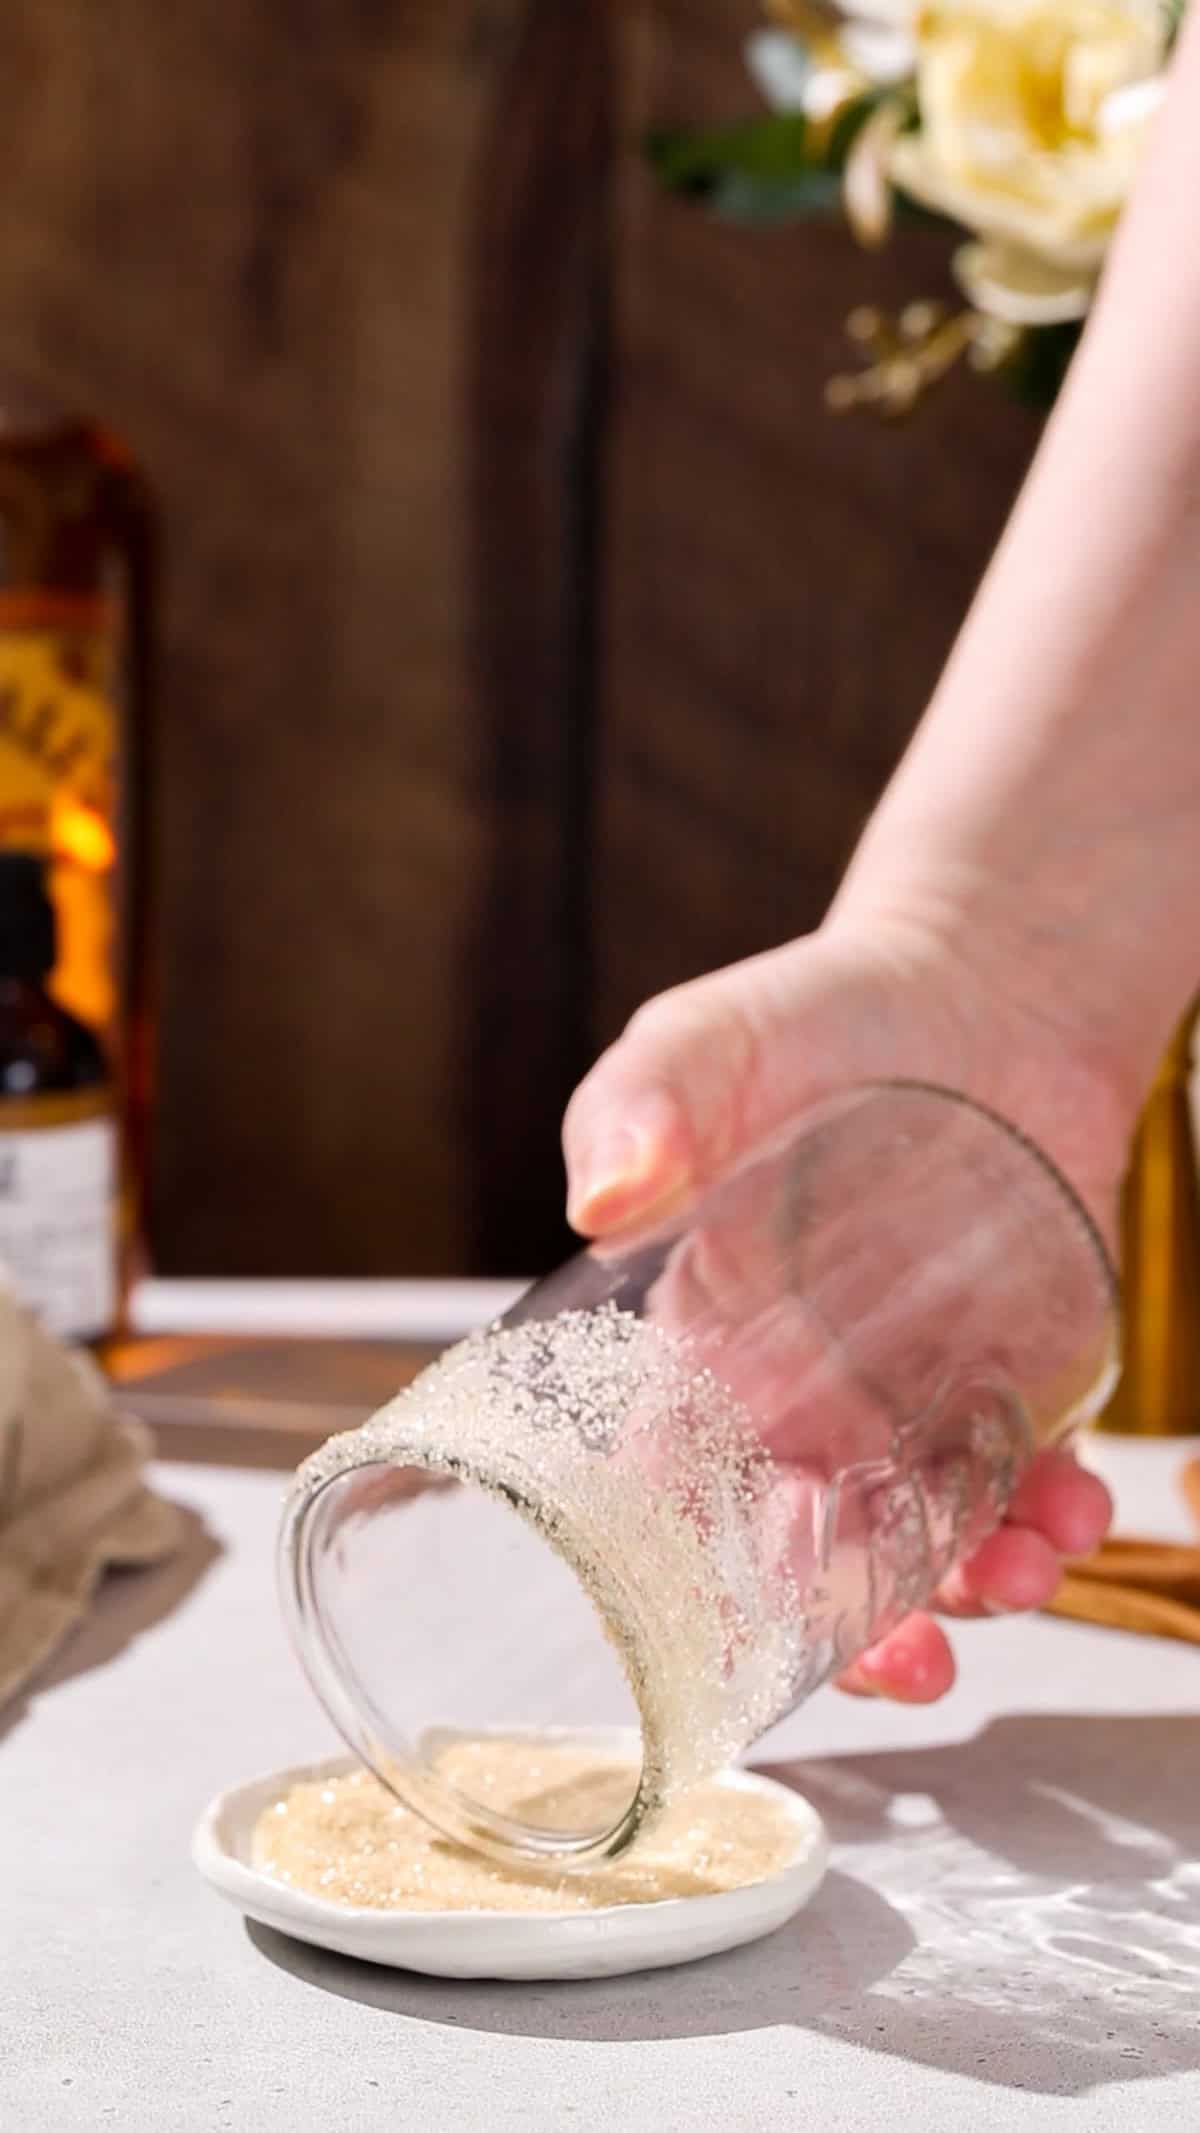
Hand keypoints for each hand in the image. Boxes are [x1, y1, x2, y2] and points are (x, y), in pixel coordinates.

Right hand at [563, 915, 1124, 1701]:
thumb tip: (601, 1194)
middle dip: (865, 1631)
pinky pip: (1027, 1480)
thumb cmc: (815, 1017)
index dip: (710, 1581)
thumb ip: (640, 1105)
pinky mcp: (1010, 1377)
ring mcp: (911, 1393)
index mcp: (702, 1344)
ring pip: (930, 1537)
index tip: (753, 1635)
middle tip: (912, 1662)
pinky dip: (1055, 1515)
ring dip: (976, 1587)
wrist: (976, 989)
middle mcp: (800, 1392)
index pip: (684, 1490)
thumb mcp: (702, 1043)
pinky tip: (1077, 1506)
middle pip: (815, 1549)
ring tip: (1021, 1573)